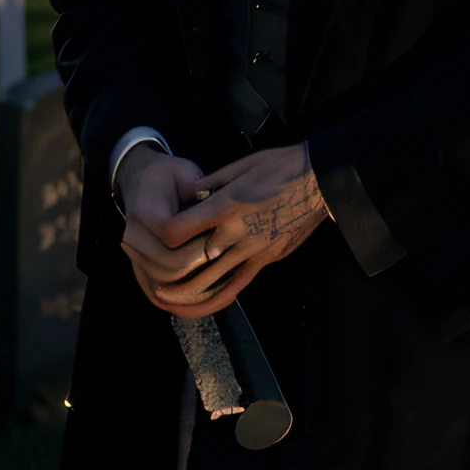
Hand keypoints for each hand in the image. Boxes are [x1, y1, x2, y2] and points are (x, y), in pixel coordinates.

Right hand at [117, 148, 209, 308]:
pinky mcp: (139, 269)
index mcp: (144, 211)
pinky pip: (156, 295)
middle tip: (227, 261)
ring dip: (192, 289)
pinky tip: (204, 302)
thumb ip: (199, 193)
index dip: (199, 241)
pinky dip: (179, 303)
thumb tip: (220, 214)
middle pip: (168, 267)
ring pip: (162, 287)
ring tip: (221, 281)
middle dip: (201, 266)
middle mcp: (133, 238)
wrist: (141, 181)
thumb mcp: (185, 174)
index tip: (222, 237)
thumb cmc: (168, 176)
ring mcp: (133, 257)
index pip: (171, 236)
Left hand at [148, 143, 327, 318]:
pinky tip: (202, 303)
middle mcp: (236, 233)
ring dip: (185, 294)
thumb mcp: (239, 166)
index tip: (155, 239)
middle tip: (150, 276)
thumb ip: (210, 185)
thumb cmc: (279, 167)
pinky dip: (216, 299)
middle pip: (191, 262)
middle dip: (167, 273)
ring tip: (165, 298)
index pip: (181, 231)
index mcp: (225, 206)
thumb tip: (189, 196)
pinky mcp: (266, 260)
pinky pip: (237, 286)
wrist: (319, 182)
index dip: (163, 238)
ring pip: (211, 282)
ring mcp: (252, 250)